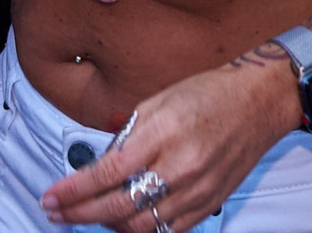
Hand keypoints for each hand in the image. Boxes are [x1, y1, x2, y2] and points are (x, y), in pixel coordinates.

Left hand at [42, 59, 298, 231]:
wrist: (259, 102)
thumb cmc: (209, 93)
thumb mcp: (159, 100)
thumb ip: (128, 134)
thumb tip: (99, 164)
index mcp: (163, 132)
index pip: (107, 173)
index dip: (74, 191)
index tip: (52, 197)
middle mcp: (181, 165)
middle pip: (119, 206)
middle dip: (81, 214)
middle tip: (58, 212)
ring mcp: (197, 189)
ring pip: (141, 227)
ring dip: (109, 225)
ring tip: (90, 214)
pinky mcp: (210, 203)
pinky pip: (169, 230)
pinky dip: (142, 230)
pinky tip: (126, 220)